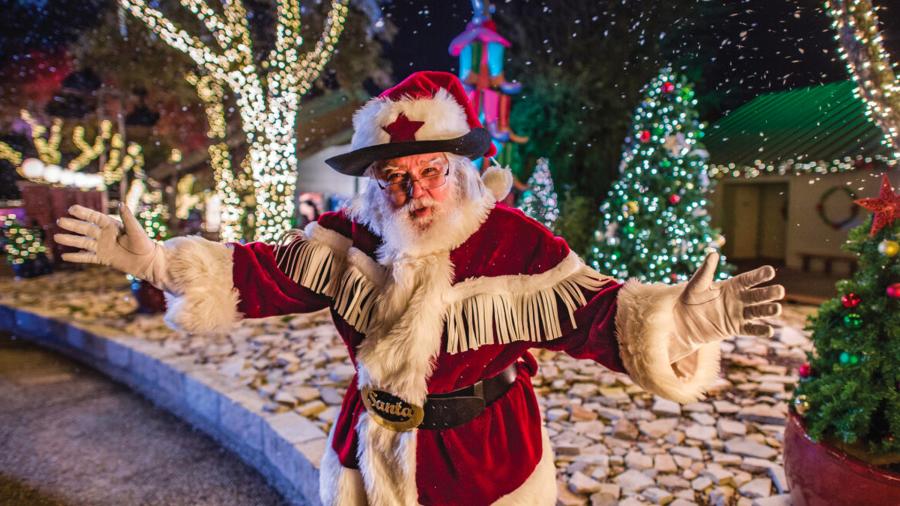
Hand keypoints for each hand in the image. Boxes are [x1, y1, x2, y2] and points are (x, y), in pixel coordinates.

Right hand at [54, 204, 170, 289]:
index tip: (71, 209)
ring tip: (56, 237)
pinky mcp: (103, 258)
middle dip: (73, 225)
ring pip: (83, 243)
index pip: (95, 218)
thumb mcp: (136, 230)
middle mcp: (106, 235)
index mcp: (113, 226)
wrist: (148, 262)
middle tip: (59, 221)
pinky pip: (87, 257)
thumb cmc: (145, 244)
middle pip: (86, 229)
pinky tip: (64, 256)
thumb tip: (121, 204)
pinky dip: (77, 257)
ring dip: (70, 240)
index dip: (84, 213)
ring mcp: (103, 247)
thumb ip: (128, 218)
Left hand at [671, 252, 783, 356]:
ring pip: (757, 312)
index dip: (759, 275)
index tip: (770, 271)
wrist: (683, 320)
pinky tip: (769, 330)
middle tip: (780, 290)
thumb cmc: (689, 298)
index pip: (748, 279)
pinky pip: (750, 329)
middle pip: (757, 295)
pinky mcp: (735, 328)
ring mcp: (738, 314)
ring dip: (768, 310)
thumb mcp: (697, 285)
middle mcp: (738, 299)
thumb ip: (705, 271)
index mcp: (731, 286)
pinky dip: (759, 330)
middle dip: (769, 293)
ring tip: (777, 309)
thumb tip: (713, 253)